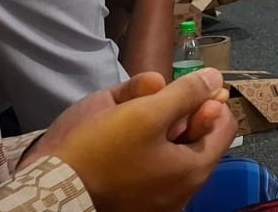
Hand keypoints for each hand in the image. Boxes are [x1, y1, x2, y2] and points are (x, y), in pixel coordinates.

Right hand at [35, 69, 235, 211]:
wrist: (52, 194)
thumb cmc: (101, 151)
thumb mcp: (145, 112)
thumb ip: (186, 93)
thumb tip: (215, 79)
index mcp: (193, 171)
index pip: (225, 127)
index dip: (211, 100)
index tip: (190, 86)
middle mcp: (184, 193)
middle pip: (200, 142)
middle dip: (187, 114)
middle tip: (162, 98)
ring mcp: (161, 205)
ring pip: (177, 156)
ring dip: (167, 131)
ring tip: (143, 116)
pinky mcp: (138, 207)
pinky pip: (157, 173)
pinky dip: (152, 152)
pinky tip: (130, 139)